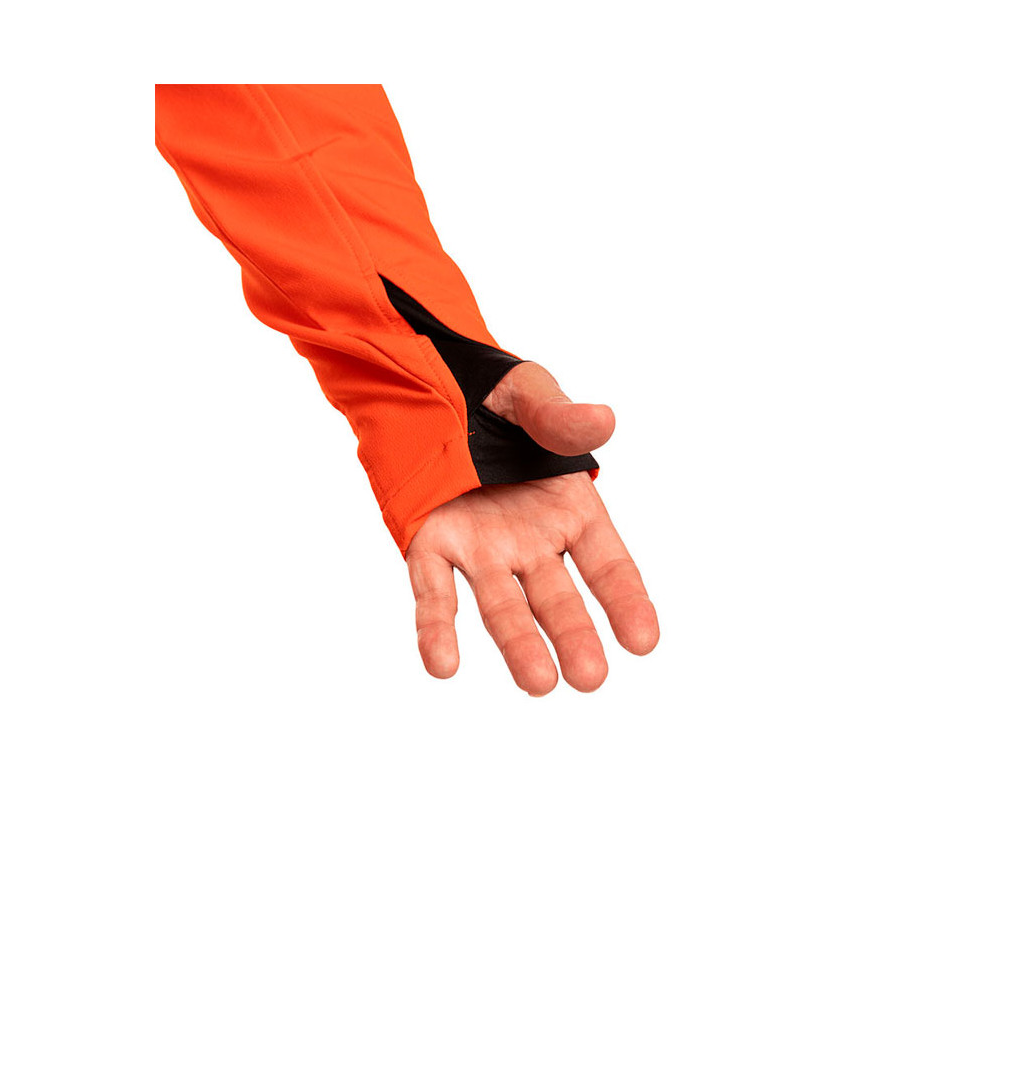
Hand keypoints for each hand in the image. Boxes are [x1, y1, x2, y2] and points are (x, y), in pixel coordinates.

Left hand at [405, 361, 658, 693]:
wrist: (426, 386)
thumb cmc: (493, 396)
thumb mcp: (530, 395)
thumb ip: (558, 418)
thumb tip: (601, 420)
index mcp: (567, 508)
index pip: (606, 565)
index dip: (625, 601)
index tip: (643, 641)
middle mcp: (528, 541)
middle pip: (558, 598)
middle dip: (574, 636)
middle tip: (590, 677)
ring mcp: (480, 549)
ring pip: (502, 606)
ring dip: (519, 644)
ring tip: (538, 684)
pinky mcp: (430, 545)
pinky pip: (434, 592)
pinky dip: (437, 628)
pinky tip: (442, 665)